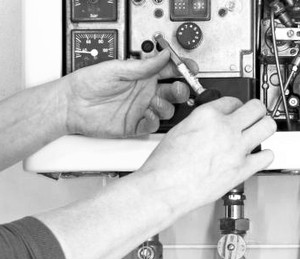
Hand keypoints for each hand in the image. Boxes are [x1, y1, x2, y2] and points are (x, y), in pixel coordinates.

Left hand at [64, 50, 197, 137]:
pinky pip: (151, 126)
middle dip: (180, 90)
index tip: (190, 69)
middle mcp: (144, 93)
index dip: (182, 69)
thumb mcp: (117, 69)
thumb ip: (143, 66)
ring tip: (154, 102)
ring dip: (165, 106)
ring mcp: (140, 109)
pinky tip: (146, 115)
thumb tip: (164, 55)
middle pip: (172, 92)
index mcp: (142, 76)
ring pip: (165, 110)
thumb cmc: (89, 83)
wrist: (73, 105)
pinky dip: (153, 122)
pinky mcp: (134, 125)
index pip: (169, 71)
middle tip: (180, 88)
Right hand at [138, 98, 276, 207]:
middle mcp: (225, 129)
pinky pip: (267, 156)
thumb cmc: (165, 164)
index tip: (234, 111)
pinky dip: (263, 155)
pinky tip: (255, 156)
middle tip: (252, 116)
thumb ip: (200, 124)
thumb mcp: (179, 131)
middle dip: (254, 110)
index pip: (231, 101)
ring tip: (256, 132)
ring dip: (263, 127)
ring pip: (268, 127)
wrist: (165, 187)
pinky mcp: (242, 170)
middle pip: (256, 108)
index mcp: (207, 116)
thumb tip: (210, 125)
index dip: (234, 106)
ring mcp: (236, 149)